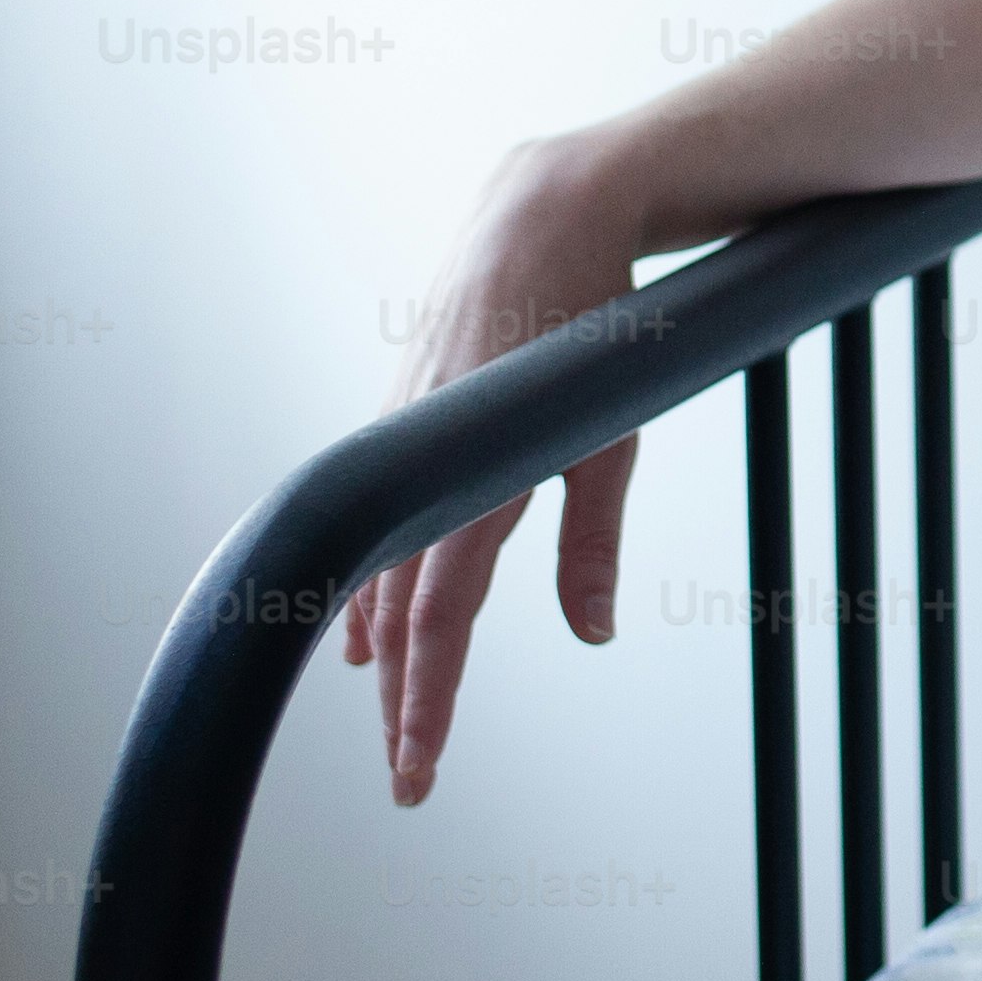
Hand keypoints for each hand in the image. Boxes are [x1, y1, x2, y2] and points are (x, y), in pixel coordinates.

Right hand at [344, 134, 649, 805]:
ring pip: (380, 566)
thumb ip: (593, 539)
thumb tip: (593, 633)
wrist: (550, 208)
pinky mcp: (403, 408)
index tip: (419, 771)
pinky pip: (377, 514)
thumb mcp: (612, 437)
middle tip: (411, 772)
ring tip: (386, 706)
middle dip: (404, 698)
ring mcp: (403, 435)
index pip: (437, 625)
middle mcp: (423, 464)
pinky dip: (373, 574)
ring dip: (380, 642)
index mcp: (474, 479)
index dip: (426, 705)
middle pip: (398, 613)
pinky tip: (369, 612)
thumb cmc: (596, 321)